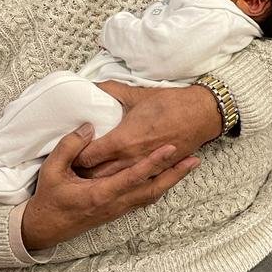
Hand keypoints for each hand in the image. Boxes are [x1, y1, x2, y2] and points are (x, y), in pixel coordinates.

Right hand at [21, 123, 199, 250]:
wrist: (45, 228)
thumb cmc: (49, 198)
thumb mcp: (52, 170)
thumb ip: (70, 146)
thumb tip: (88, 126)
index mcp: (101, 194)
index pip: (134, 176)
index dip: (154, 161)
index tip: (171, 148)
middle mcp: (115, 204)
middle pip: (153, 189)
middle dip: (175, 174)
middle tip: (195, 158)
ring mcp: (117, 209)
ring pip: (151, 195)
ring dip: (171, 180)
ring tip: (188, 165)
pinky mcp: (117, 211)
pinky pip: (144, 198)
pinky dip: (159, 186)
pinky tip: (166, 177)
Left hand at [75, 82, 222, 176]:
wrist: (201, 115)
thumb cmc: (169, 104)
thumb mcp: (135, 94)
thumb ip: (110, 91)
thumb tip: (93, 87)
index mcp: (122, 141)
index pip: (88, 156)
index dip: (75, 156)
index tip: (70, 152)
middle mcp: (131, 159)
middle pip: (96, 175)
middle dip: (83, 173)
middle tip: (74, 166)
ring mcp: (144, 169)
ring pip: (114, 183)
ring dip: (100, 181)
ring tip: (89, 176)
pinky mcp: (156, 172)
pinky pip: (133, 184)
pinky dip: (121, 183)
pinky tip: (113, 179)